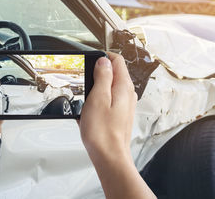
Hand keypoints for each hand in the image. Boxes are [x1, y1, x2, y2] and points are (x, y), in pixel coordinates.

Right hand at [79, 52, 155, 198]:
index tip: (90, 63)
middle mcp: (128, 94)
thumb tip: (104, 61)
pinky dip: (97, 102)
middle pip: (113, 73)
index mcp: (124, 86)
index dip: (102, 58)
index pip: (117, 60)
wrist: (109, 157)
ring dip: (96, 90)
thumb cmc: (103, 132)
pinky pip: (107, 100)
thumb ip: (102, 76)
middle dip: (97, 75)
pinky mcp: (119, 114)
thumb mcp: (98, 98)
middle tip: (86, 86)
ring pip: (109, 87)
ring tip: (87, 102)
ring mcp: (125, 104)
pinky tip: (89, 113)